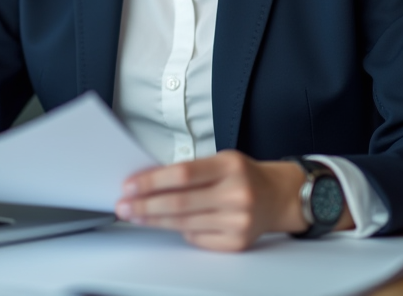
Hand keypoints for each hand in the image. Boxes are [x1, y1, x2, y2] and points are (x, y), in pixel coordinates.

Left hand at [115, 151, 352, 250]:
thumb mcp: (221, 160)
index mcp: (230, 166)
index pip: (182, 174)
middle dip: (145, 206)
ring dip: (154, 221)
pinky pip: (197, 239)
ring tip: (134, 216)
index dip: (152, 181)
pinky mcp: (237, 242)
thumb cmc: (243, 175)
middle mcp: (237, 194)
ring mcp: (239, 221)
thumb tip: (147, 182)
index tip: (129, 186)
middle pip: (180, 203)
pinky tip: (167, 225)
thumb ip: (189, 171)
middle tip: (123, 206)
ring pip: (184, 224)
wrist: (279, 196)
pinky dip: (180, 231)